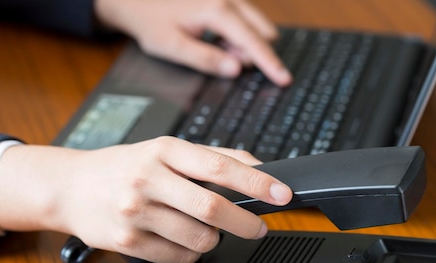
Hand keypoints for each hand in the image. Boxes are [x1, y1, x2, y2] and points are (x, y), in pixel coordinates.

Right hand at [0, 137, 292, 262]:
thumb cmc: (126, 167)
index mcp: (164, 150)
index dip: (257, 182)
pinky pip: (179, 257)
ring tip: (208, 230)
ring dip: (215, 239)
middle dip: (245, 222)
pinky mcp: (127, 242)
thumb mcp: (165, 150)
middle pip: (212, 208)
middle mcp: (148, 179)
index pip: (219, 167)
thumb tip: (261, 168)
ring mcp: (135, 213)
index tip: (283, 194)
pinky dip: (192, 252)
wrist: (71, 187)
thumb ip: (213, 157)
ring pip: (199, 238)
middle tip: (259, 227)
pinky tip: (183, 240)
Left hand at [94, 0, 291, 85]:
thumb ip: (206, 60)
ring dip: (242, 44)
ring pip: (254, 26)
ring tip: (212, 47)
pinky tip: (214, 39)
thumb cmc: (151, 22)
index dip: (270, 63)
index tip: (285, 79)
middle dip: (250, 53)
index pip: (253, 42)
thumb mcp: (173, 47)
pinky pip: (244, 20)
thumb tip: (235, 70)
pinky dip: (236, 35)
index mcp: (216, 10)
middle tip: (222, 60)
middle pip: (260, 32)